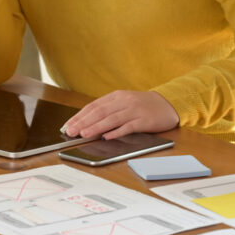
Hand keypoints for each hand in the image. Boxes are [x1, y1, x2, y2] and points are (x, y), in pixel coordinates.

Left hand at [60, 90, 179, 139]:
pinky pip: (128, 127)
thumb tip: (86, 124)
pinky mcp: (144, 120)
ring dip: (96, 127)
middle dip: (83, 122)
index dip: (79, 116)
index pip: (93, 106)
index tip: (67, 126)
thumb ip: (108, 111)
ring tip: (84, 134)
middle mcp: (124, 101)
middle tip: (70, 132)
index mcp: (116, 96)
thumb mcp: (123, 103)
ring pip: (111, 119)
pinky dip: (117, 132)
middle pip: (99, 112)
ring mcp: (134, 110)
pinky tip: (107, 137)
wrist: (167, 104)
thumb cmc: (142, 106)